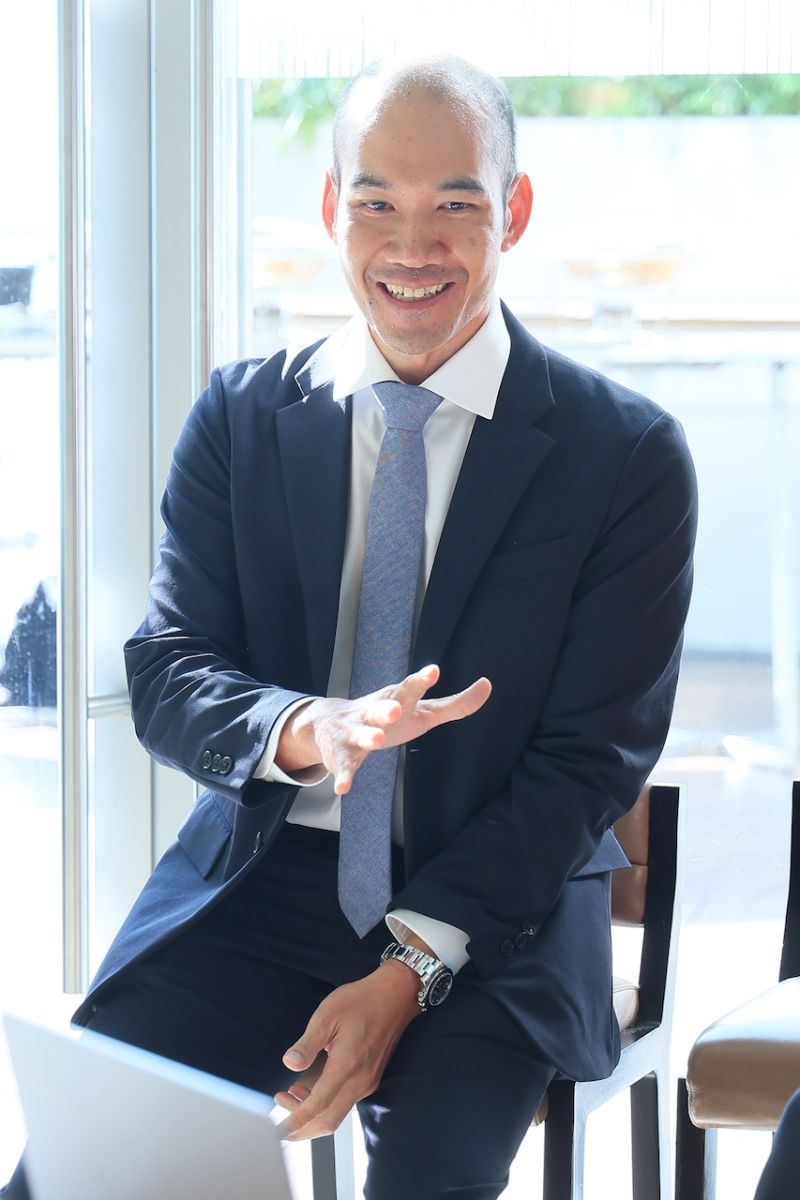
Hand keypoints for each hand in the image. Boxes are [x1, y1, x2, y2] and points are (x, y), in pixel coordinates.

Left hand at [273, 962, 420, 1140]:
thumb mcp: (327, 1015)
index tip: (278, 1129)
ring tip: (289, 1097)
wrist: (394, 995)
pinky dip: (325, 1105)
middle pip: (328, 1122)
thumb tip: (290, 1063)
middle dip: (302, 1129)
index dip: (296, 1120)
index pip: (318, 1106)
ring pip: (337, 1114)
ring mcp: (367, 1082)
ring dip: (312, 1115)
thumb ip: (307, 1043)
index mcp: (347, 1065)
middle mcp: (360, 1080)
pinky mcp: (370, 1078)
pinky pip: (345, 1102)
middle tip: (280, 1124)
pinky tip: (310, 1089)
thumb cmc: (362, 1001)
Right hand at [277, 664, 490, 793]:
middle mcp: (374, 712)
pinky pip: (344, 766)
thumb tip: (488, 685)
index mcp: (396, 699)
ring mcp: (356, 733)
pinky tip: (343, 788)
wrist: (329, 723)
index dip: (421, 680)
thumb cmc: (389, 716)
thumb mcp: (423, 710)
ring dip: (368, 736)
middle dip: (387, 708)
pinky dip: (343, 776)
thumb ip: (455, 704)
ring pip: (361, 734)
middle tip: (396, 708)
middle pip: (381, 708)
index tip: (433, 671)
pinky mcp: (343, 755)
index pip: (410, 688)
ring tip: (377, 740)